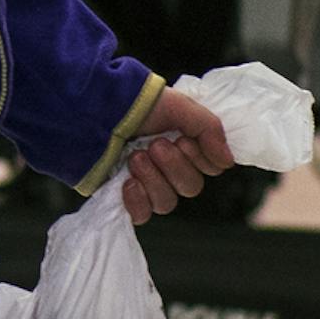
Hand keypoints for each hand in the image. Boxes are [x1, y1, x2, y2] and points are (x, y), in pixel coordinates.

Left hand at [120, 86, 233, 224]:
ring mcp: (146, 183)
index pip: (210, 169)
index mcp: (184, 145)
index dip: (199, 158)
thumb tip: (227, 162)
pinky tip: (127, 182)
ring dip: (153, 178)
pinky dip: (137, 200)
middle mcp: (168, 167)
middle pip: (190, 187)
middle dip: (173, 166)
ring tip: (135, 157)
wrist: (92, 110)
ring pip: (167, 203)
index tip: (183, 139)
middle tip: (153, 145)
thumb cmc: (136, 103)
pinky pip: (143, 215)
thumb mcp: (180, 106)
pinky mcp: (124, 196)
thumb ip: (209, 129)